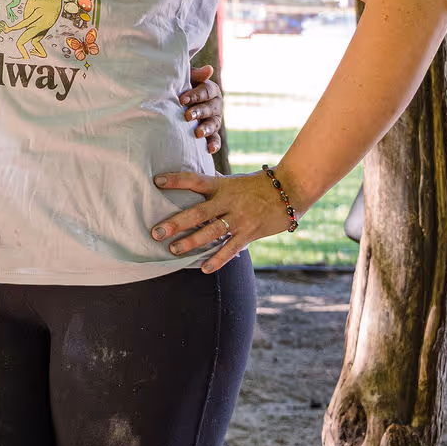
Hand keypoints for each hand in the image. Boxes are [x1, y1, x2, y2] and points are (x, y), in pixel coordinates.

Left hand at [149, 165, 295, 272]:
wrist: (291, 190)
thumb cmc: (258, 185)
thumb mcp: (233, 180)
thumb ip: (214, 182)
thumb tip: (193, 177)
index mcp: (221, 185)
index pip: (195, 180)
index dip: (176, 180)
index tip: (156, 181)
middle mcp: (228, 202)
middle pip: (198, 213)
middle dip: (175, 223)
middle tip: (155, 232)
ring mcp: (239, 219)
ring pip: (211, 233)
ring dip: (191, 243)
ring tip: (173, 250)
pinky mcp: (250, 233)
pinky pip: (231, 249)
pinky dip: (217, 259)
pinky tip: (204, 268)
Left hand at [178, 64, 223, 154]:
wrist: (173, 104)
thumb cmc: (179, 87)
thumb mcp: (185, 79)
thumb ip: (194, 74)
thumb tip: (209, 69)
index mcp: (210, 90)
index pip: (206, 91)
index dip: (195, 95)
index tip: (182, 99)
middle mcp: (215, 105)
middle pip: (210, 108)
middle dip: (199, 111)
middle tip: (187, 116)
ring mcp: (214, 120)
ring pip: (214, 124)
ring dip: (206, 128)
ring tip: (198, 133)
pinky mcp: (211, 134)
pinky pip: (215, 139)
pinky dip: (214, 144)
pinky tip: (209, 150)